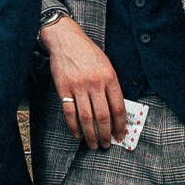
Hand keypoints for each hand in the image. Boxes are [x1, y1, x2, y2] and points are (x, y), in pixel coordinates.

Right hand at [42, 16, 124, 148]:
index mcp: (109, 77)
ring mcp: (78, 86)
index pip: (118, 107)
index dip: (120, 125)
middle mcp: (95, 83)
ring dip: (91, 135)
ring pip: (86, 118)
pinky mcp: (64, 88)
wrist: (66, 40)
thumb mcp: (106, 65)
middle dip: (106, 134)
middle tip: (106, 144)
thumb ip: (111, 86)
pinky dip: (74, 126)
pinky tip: (78, 134)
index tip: (121, 135)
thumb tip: (116, 112)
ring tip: (93, 144)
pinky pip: (69, 112)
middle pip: (103, 116)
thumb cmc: (88, 53)